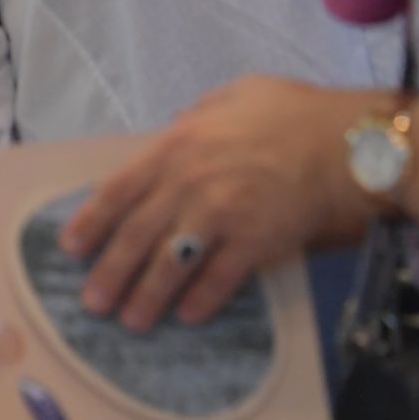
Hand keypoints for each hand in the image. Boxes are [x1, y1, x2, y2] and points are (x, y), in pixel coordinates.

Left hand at [60, 76, 381, 331]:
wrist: (349, 142)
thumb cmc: (291, 113)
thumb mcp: (230, 97)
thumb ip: (194, 118)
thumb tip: (172, 134)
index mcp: (175, 147)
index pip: (118, 191)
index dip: (91, 222)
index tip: (70, 248)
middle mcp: (189, 184)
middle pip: (136, 236)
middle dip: (110, 273)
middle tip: (91, 304)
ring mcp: (221, 216)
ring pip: (170, 264)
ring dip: (147, 296)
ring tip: (131, 321)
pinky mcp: (257, 243)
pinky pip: (220, 279)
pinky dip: (201, 300)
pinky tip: (187, 317)